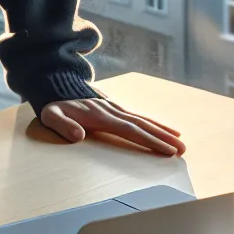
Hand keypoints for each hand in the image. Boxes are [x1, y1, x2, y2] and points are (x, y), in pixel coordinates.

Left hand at [40, 98, 185, 156]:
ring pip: (144, 120)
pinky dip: (154, 124)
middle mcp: (112, 111)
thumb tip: (78, 137)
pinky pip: (139, 117)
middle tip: (182, 150)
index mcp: (100, 116)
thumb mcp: (51, 115)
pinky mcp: (116, 108)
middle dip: (163, 138)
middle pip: (142, 125)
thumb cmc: (54, 105)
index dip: (148, 140)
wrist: (56, 84)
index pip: (129, 130)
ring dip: (163, 132)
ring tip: (182, 143)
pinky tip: (167, 130)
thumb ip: (63, 125)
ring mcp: (115, 108)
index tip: (166, 150)